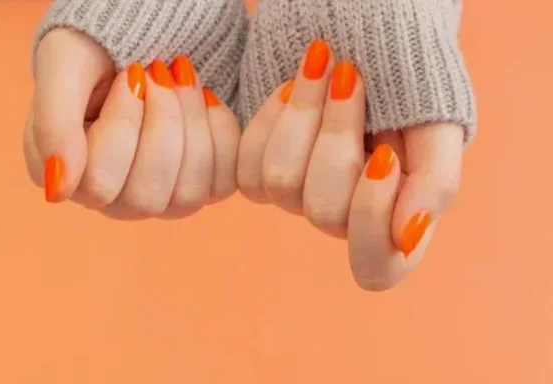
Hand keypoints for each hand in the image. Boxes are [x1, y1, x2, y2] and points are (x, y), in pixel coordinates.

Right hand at [24, 29, 239, 219]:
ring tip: (182, 76)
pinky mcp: (198, 186)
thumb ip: (52, 124)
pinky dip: (220, 132)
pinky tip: (205, 97)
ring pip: (188, 196)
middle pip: (146, 198)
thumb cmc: (94, 49)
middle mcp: (111, 199)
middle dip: (163, 123)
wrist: (143, 34)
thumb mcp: (64, 67)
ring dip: (192, 123)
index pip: (101, 183)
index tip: (131, 74)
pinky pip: (221, 184)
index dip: (123, 123)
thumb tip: (58, 190)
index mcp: (67, 177)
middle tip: (160, 70)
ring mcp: (157, 198)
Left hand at [237, 40, 463, 290]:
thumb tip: (408, 238)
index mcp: (395, 217)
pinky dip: (272, 115)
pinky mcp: (262, 170)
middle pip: (324, 213)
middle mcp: (346, 214)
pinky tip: (295, 82)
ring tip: (327, 64)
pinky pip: (247, 165)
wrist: (362, 33)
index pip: (376, 268)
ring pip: (281, 183)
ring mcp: (301, 194)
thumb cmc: (409, 79)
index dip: (372, 220)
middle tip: (353, 76)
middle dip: (339, 135)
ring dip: (305, 114)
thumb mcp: (439, 123)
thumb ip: (434, 182)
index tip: (384, 156)